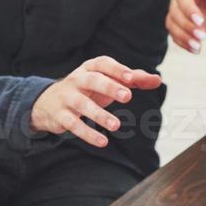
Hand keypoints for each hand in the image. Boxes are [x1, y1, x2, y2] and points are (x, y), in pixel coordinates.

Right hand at [30, 56, 161, 147]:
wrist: (47, 103)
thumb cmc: (87, 90)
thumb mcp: (107, 82)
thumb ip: (133, 80)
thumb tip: (157, 80)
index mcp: (90, 68)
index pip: (103, 64)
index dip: (117, 70)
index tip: (132, 78)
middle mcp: (77, 80)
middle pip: (92, 80)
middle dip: (109, 87)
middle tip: (128, 96)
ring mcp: (67, 97)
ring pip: (82, 104)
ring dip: (99, 114)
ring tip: (116, 126)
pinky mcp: (60, 116)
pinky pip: (73, 124)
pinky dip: (87, 133)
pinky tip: (102, 142)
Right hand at [166, 0, 205, 53]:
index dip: (190, 9)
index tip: (201, 22)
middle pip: (175, 12)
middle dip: (187, 26)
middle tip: (203, 36)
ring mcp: (176, 12)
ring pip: (172, 25)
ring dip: (183, 37)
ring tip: (198, 47)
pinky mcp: (177, 26)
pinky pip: (175, 35)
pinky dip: (183, 44)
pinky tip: (195, 50)